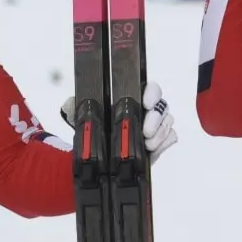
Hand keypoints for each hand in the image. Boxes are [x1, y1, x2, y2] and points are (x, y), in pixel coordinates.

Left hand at [59, 81, 177, 166]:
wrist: (101, 154)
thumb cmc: (95, 129)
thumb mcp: (81, 115)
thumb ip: (76, 106)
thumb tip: (71, 103)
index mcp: (133, 96)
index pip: (149, 88)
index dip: (151, 93)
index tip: (145, 103)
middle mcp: (148, 108)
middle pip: (162, 105)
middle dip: (156, 118)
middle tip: (146, 130)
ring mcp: (157, 124)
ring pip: (167, 122)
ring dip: (159, 133)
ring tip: (147, 144)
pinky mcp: (161, 140)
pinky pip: (170, 137)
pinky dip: (164, 143)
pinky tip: (152, 149)